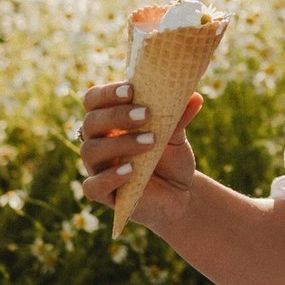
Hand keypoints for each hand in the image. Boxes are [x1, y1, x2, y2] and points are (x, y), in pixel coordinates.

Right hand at [77, 81, 204, 230]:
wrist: (178, 194)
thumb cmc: (170, 159)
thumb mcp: (177, 138)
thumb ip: (179, 118)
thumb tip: (195, 97)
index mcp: (111, 121)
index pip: (94, 99)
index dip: (108, 93)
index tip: (131, 90)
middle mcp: (98, 141)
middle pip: (91, 122)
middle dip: (117, 115)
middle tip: (145, 114)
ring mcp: (98, 168)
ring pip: (90, 151)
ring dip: (119, 144)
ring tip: (151, 142)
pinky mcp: (102, 194)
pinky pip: (93, 186)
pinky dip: (109, 176)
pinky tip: (130, 170)